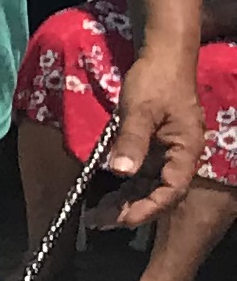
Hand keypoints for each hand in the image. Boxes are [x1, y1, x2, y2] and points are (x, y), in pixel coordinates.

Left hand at [108, 34, 207, 228]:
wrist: (162, 57)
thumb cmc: (156, 81)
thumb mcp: (140, 111)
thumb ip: (131, 141)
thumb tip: (120, 172)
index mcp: (185, 150)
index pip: (171, 190)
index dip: (148, 208)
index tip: (123, 220)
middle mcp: (179, 156)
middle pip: (158, 193)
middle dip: (130, 210)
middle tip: (98, 223)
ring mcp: (166, 153)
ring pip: (147, 186)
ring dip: (123, 202)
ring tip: (94, 218)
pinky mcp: (153, 148)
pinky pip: (140, 174)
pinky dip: (122, 187)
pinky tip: (103, 198)